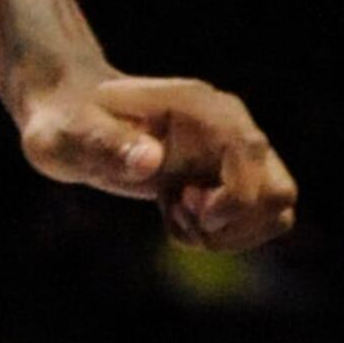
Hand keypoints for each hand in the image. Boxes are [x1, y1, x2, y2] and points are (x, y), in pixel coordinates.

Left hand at [16, 63, 293, 253]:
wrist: (68, 121)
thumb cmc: (64, 124)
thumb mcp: (67, 137)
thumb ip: (104, 145)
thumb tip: (151, 160)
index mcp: (200, 108)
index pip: (253, 152)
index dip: (231, 198)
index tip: (186, 208)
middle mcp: (228, 127)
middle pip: (279, 191)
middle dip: (233, 224)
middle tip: (180, 216)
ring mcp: (231, 154)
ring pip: (275, 209)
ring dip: (230, 234)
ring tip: (177, 218)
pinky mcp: (225, 178)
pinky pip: (255, 219)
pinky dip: (222, 235)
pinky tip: (177, 218)